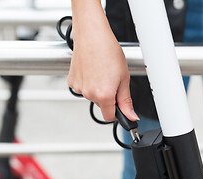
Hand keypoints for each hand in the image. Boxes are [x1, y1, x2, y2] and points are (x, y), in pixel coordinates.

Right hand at [68, 0, 138, 121]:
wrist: (92, 35)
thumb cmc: (108, 51)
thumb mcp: (124, 77)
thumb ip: (126, 100)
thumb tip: (131, 116)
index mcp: (104, 95)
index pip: (109, 117)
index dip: (117, 113)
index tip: (119, 105)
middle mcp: (89, 94)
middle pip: (101, 105)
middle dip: (108, 96)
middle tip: (112, 78)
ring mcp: (79, 88)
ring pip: (92, 96)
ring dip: (97, 89)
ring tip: (101, 71)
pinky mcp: (72, 81)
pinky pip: (83, 88)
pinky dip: (88, 82)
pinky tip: (92, 70)